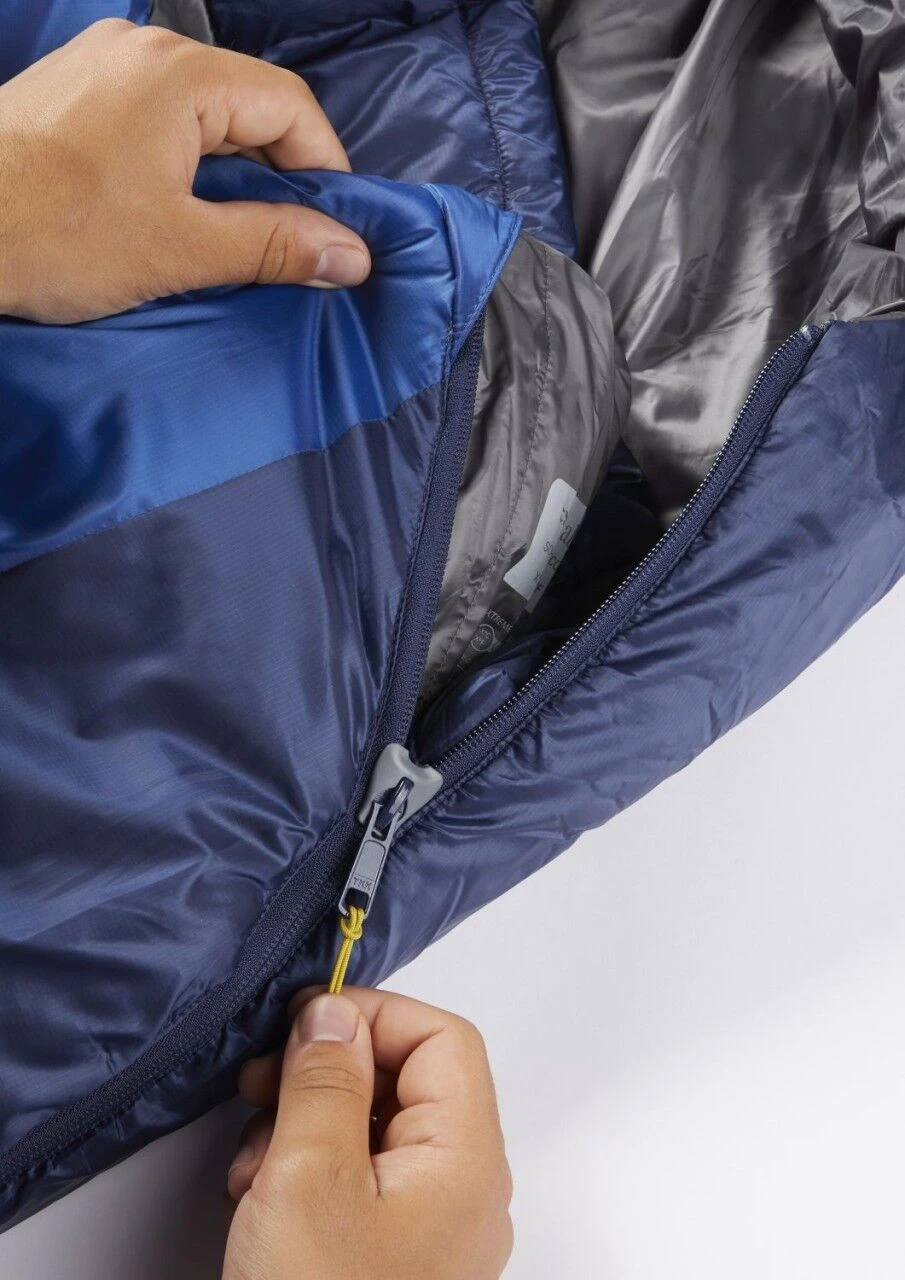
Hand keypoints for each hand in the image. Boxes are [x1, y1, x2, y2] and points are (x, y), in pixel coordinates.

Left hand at [0, 19, 369, 322]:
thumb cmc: (56, 234)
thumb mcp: (182, 249)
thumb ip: (276, 246)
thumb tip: (351, 256)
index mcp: (181, 75)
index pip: (290, 106)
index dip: (326, 169)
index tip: (336, 231)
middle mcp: (145, 52)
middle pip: (249, 105)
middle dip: (282, 175)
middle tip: (294, 243)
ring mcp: (105, 66)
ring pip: (204, 115)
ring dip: (235, 173)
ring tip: (241, 237)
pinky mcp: (77, 93)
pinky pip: (160, 119)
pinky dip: (188, 164)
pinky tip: (183, 213)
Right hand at [223, 988, 512, 1279]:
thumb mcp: (309, 1177)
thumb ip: (326, 1080)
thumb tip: (334, 1013)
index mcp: (464, 1160)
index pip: (442, 1038)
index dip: (374, 1016)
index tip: (307, 1022)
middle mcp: (461, 1190)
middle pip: (409, 1080)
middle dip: (329, 1073)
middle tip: (267, 1082)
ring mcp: (430, 1228)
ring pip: (376, 1129)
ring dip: (308, 1123)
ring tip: (255, 1158)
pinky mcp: (392, 1258)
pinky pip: (361, 1180)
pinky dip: (309, 1169)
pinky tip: (262, 1196)